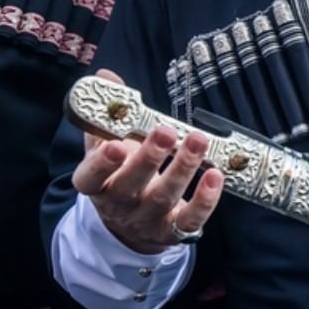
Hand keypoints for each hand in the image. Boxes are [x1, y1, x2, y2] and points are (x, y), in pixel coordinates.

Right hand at [72, 70, 223, 253]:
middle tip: (165, 132)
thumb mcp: (106, 142)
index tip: (116, 146)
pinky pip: (190, 220)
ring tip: (197, 140)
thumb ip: (109, 111)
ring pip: (163, 198)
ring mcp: (146, 220)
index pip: (91, 177)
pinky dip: (205, 200)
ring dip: (182, 168)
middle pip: (130, 186)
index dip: (102, 164)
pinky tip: (216, 175)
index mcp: (96, 183)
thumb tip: (106, 78)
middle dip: (149, 158)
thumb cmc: (119, 171)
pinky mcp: (172, 230)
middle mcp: (118, 204)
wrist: (129, 223)